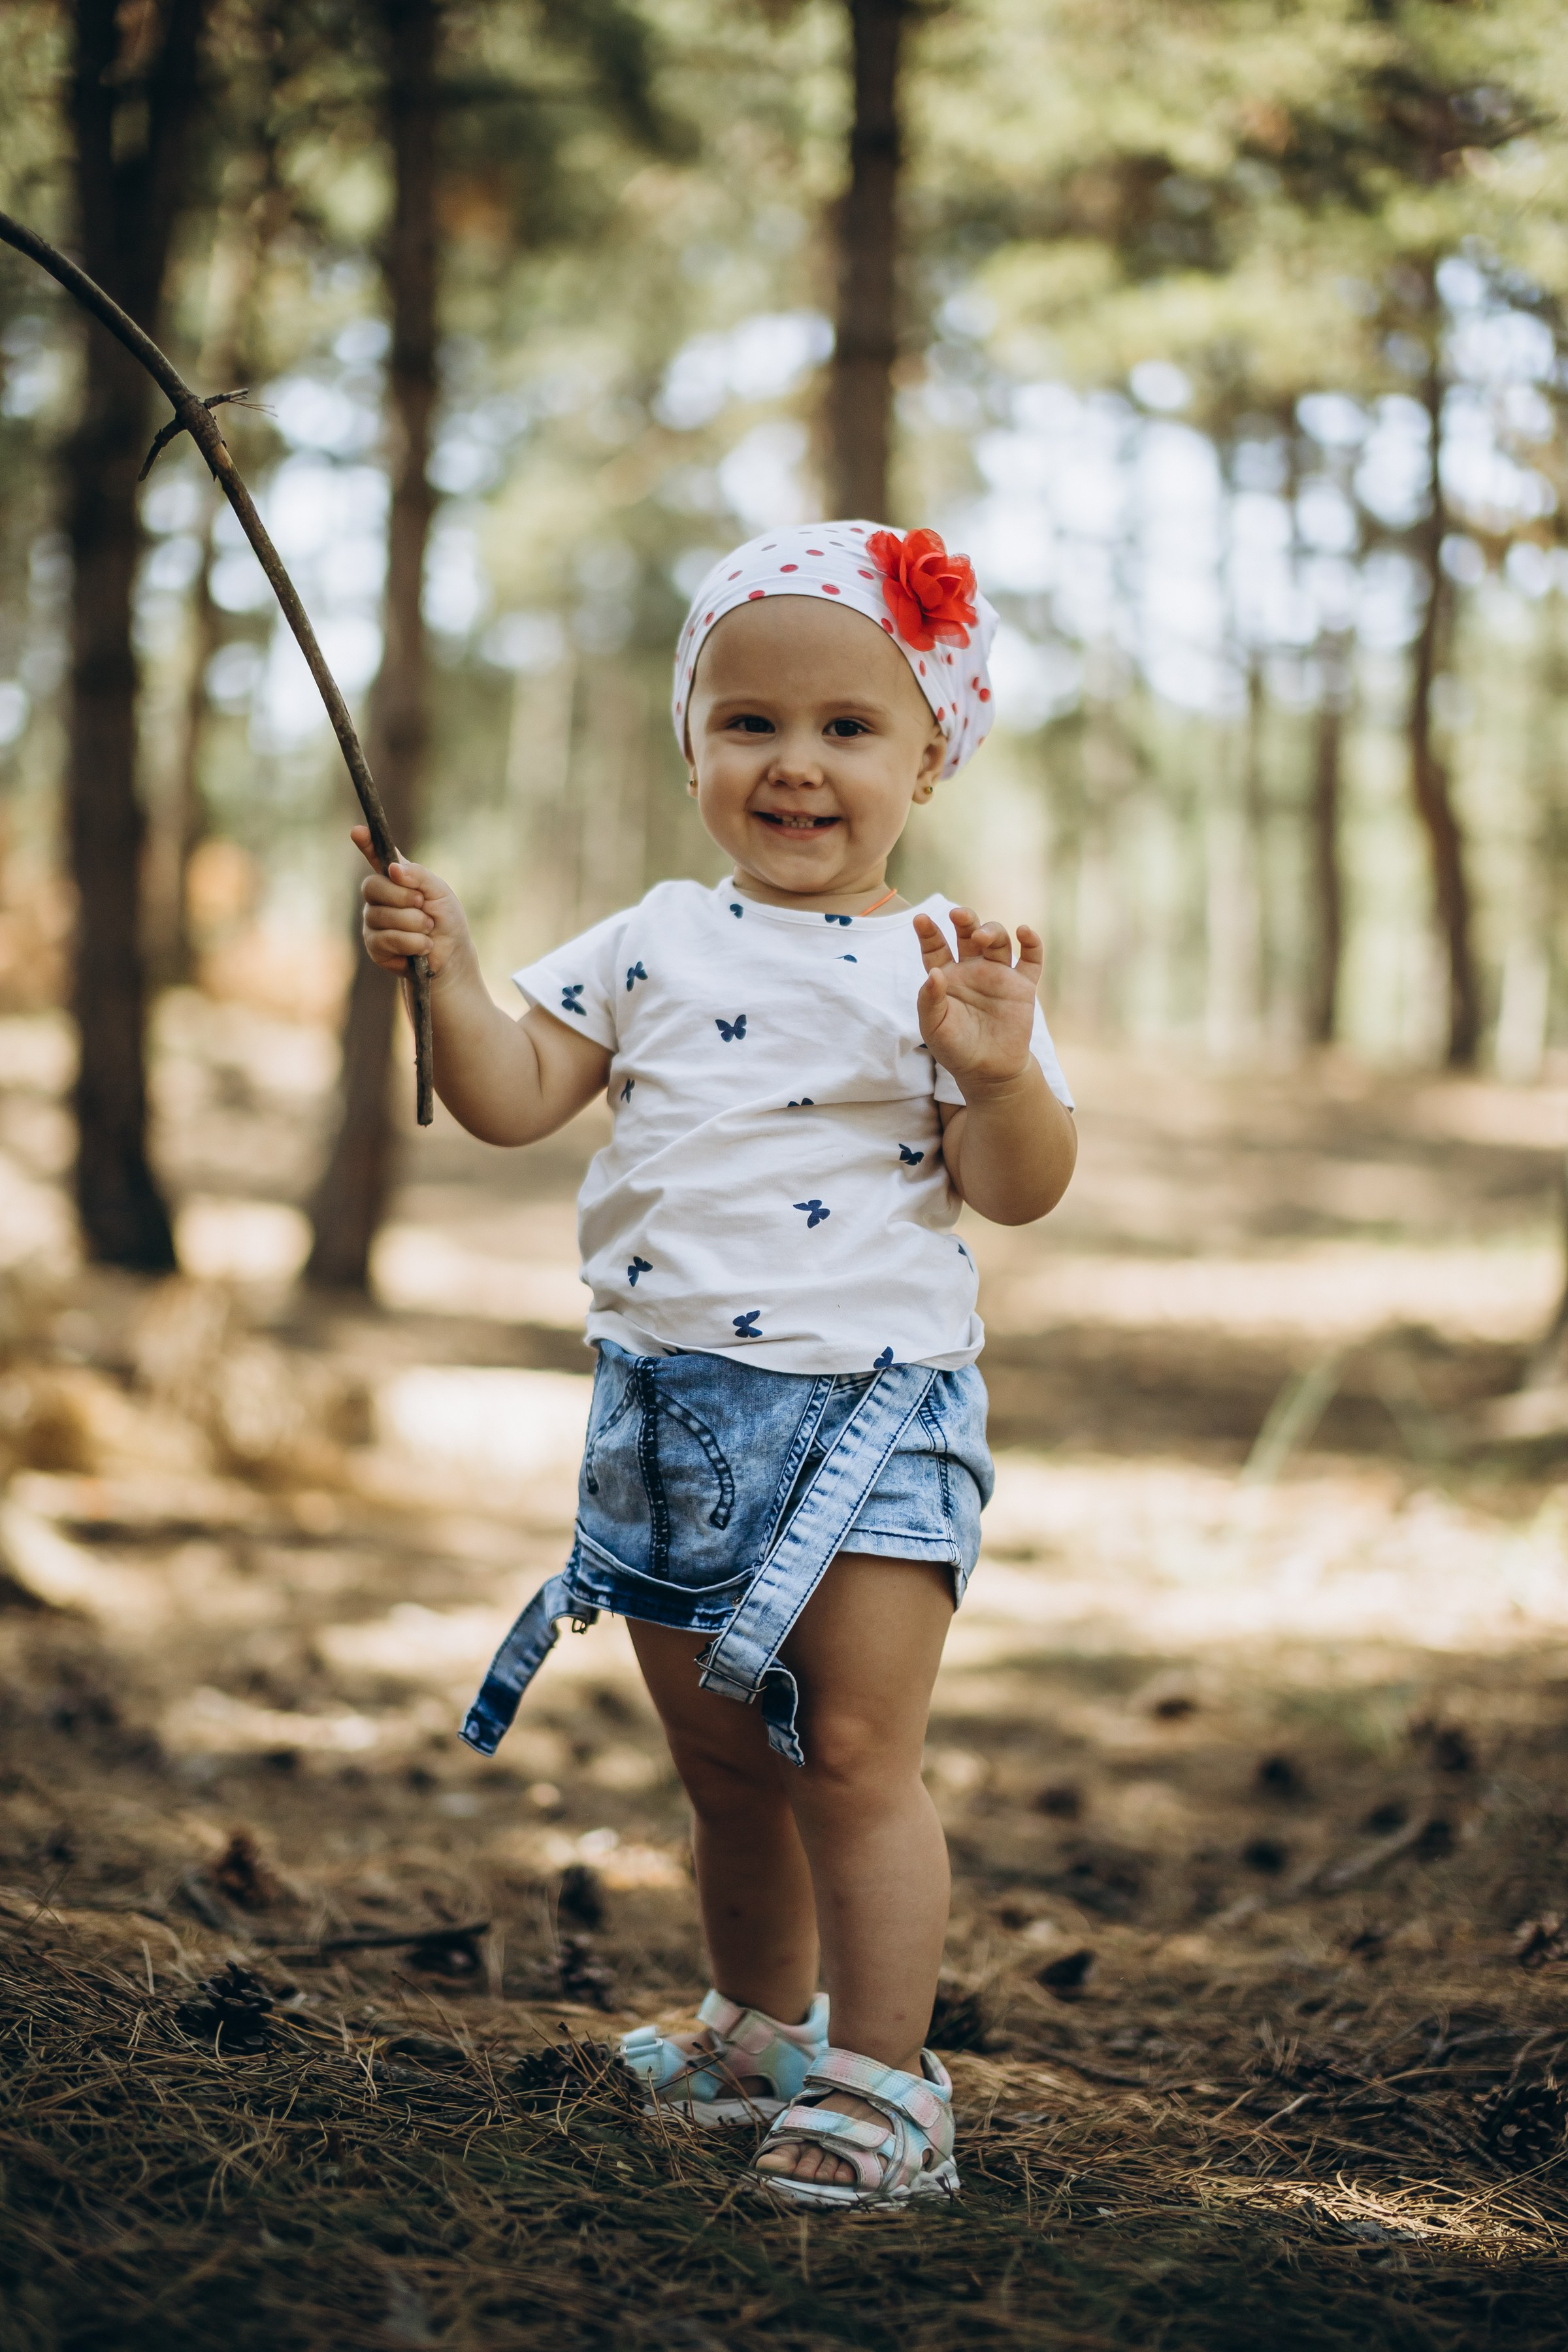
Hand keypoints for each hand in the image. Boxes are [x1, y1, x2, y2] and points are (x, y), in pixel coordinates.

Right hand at [352, 826, 471, 982]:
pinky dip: (411, 943)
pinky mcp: (374, 946)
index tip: (357, 832)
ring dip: (414, 924)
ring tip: (428, 930)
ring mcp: (373, 920)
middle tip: (423, 906)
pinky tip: (422, 947)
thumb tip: (394, 870)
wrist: (451, 955)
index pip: (376, 856)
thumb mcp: (440, 892)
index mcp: (395, 878)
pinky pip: (386, 939)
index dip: (366, 844)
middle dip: (402, 897)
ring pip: (382, 915)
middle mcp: (379, 897)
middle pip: (372, 886)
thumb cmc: (446, 919)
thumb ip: (419, 876)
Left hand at [913, 907, 1041, 1092]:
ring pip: (998, 941)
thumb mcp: (934, 1027)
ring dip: (992, 932)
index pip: (936, 947)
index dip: (928, 933)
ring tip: (984, 938)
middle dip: (965, 920)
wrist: (988, 1072)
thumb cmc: (955, 1049)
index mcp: (947, 976)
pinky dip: (1032, 944)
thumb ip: (930, 1000)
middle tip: (958, 914)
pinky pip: (1031, 959)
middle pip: (968, 934)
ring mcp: (999, 975)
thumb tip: (934, 972)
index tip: (920, 919)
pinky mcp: (1022, 986)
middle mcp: (972, 969)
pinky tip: (1025, 932)